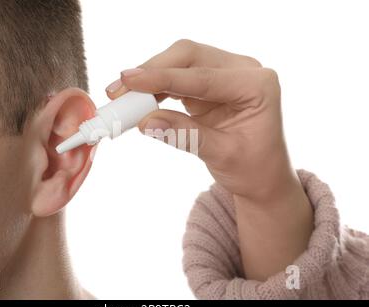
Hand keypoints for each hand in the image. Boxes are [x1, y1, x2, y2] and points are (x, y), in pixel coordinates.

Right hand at [106, 40, 312, 279]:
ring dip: (149, 78)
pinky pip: (176, 77)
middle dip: (151, 71)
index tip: (129, 81)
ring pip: (179, 62)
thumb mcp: (221, 155)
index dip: (163, 78)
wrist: (261, 177)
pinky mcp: (209, 83)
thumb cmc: (253, 168)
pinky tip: (137, 98)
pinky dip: (155, 87)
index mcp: (257, 85)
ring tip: (121, 96)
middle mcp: (242, 71)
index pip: (202, 76)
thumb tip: (146, 122)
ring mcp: (225, 74)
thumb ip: (184, 135)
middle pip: (188, 56)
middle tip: (118, 91)